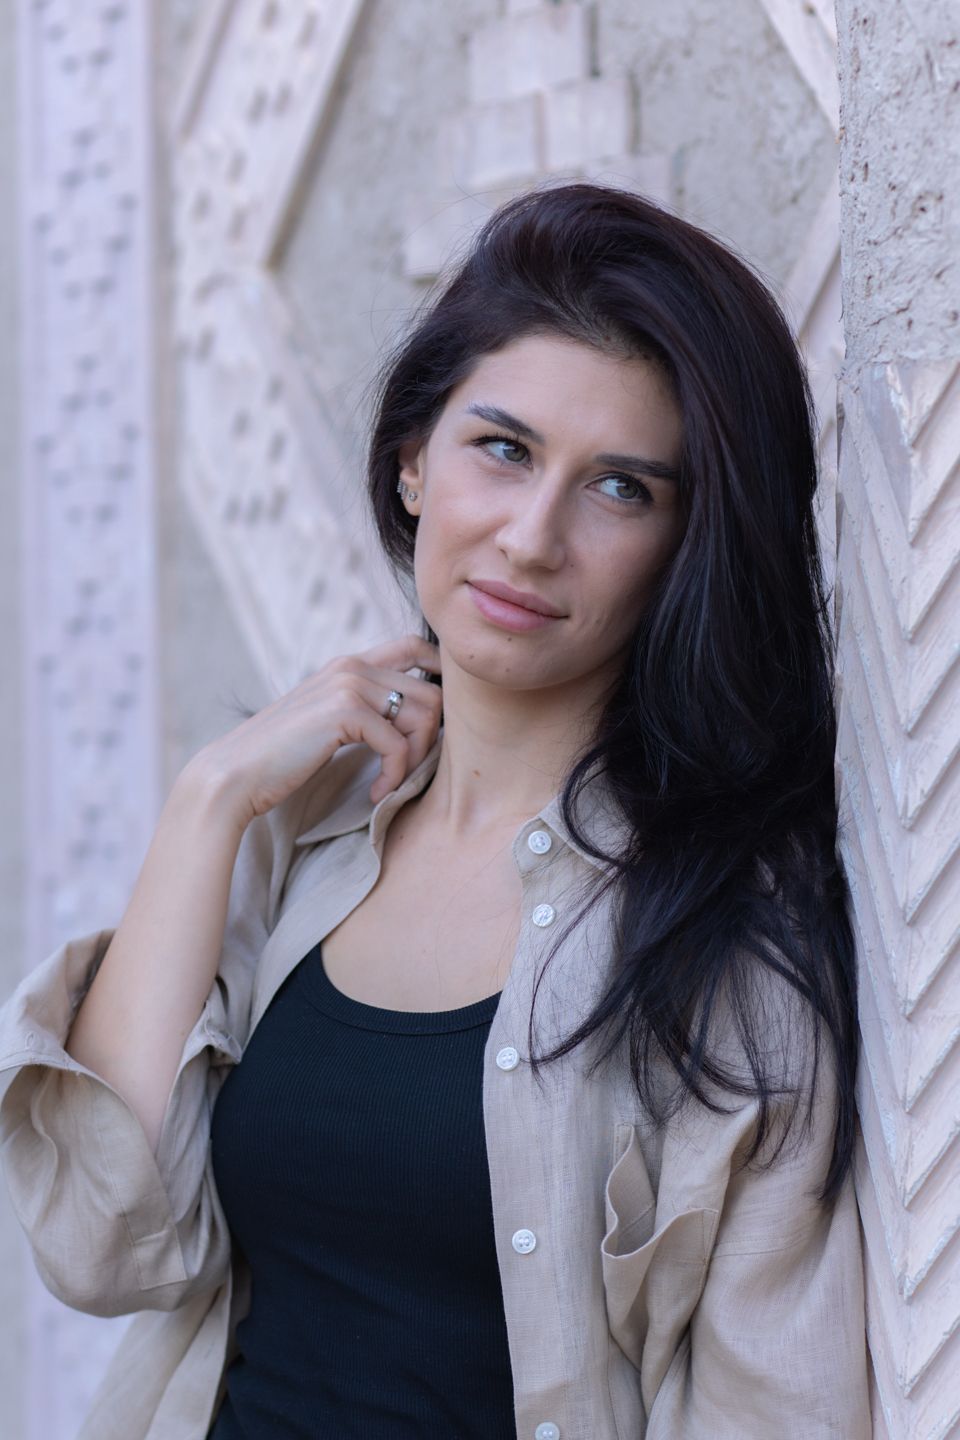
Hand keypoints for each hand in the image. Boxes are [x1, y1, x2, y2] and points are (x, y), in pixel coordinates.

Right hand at [186, 633, 442, 828]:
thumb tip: (414, 720)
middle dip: (431, 736)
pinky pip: (398, 745)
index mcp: (347, 664)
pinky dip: (394, 777)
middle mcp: (351, 666)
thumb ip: (363, 709)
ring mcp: (348, 685)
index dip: (440, 669)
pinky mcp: (345, 712)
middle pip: (430, 690)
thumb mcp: (327, 722)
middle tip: (407, 770)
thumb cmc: (281, 758)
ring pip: (424, 716)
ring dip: (415, 759)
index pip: (413, 644)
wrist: (236, 774)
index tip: (445, 710)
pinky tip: (375, 794)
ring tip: (389, 785)